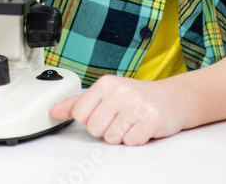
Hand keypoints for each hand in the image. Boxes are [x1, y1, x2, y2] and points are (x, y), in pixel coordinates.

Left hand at [50, 75, 188, 145]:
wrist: (172, 98)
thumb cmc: (136, 97)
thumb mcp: (106, 94)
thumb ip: (78, 103)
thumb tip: (54, 110)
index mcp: (106, 83)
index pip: (80, 114)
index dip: (91, 119)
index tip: (104, 112)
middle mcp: (121, 91)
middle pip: (95, 129)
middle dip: (106, 129)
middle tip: (120, 119)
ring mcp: (137, 105)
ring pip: (112, 138)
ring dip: (122, 135)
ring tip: (131, 122)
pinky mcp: (152, 120)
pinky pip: (131, 142)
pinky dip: (136, 139)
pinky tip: (142, 127)